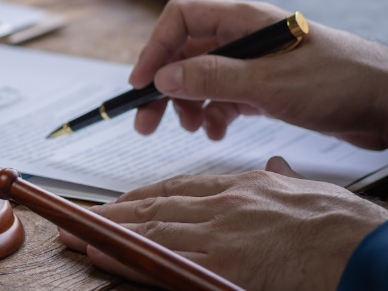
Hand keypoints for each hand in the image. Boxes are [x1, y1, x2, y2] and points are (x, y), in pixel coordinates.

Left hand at [59, 157, 387, 289]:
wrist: (365, 252)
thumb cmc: (346, 230)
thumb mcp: (310, 195)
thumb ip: (282, 182)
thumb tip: (274, 169)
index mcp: (243, 187)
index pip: (180, 187)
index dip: (145, 196)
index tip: (121, 202)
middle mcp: (224, 206)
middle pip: (155, 205)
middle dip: (113, 212)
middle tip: (78, 217)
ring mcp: (219, 234)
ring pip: (149, 229)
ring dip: (107, 232)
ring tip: (75, 234)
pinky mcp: (219, 263)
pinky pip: (161, 258)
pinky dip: (126, 255)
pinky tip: (100, 253)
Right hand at [129, 0, 387, 148]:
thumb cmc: (341, 81)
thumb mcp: (269, 83)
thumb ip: (212, 79)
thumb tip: (163, 78)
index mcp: (244, 20)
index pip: (181, 19)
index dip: (155, 48)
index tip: (141, 83)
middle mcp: (245, 37)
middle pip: (186, 53)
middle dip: (164, 86)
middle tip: (147, 120)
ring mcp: (256, 63)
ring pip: (202, 78)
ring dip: (188, 104)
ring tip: (191, 129)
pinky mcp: (267, 87)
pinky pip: (225, 96)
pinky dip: (214, 114)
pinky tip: (218, 131)